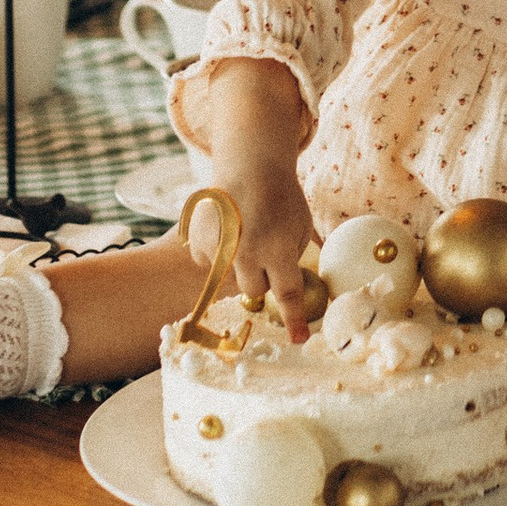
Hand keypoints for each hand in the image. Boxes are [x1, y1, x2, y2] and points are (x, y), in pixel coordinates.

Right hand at [179, 58, 315, 328]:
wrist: (250, 164)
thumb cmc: (282, 197)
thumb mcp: (301, 226)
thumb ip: (299, 257)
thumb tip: (307, 289)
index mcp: (277, 248)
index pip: (287, 294)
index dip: (294, 320)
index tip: (298, 341)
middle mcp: (246, 252)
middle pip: (254, 291)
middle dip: (262, 279)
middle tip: (265, 253)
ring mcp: (220, 248)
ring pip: (230, 278)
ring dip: (239, 265)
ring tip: (246, 233)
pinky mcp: (200, 242)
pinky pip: (211, 264)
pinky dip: (219, 253)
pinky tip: (228, 229)